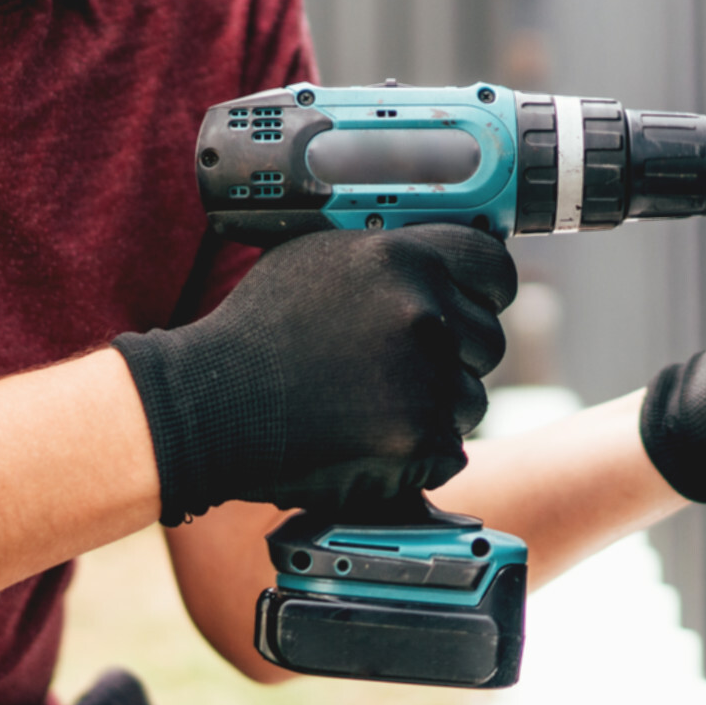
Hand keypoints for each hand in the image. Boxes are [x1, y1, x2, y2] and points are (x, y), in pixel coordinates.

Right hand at [114, 224, 517, 523]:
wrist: (213, 405)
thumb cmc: (259, 332)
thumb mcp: (317, 259)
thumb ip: (387, 252)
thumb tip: (441, 250)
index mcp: (403, 257)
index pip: (492, 266)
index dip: (487, 289)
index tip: (476, 303)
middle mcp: (422, 312)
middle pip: (488, 338)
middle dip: (457, 356)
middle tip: (404, 367)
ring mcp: (424, 378)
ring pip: (471, 398)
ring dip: (437, 407)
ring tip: (372, 405)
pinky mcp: (417, 438)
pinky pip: (451, 449)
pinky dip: (420, 453)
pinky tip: (369, 439)